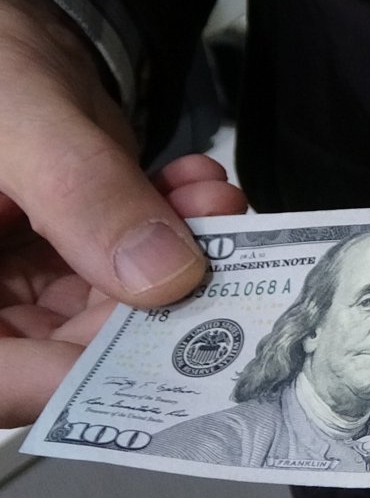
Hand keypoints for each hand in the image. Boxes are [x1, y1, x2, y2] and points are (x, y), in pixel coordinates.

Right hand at [0, 0, 245, 425]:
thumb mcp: (16, 113)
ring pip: (106, 309)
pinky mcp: (57, 252)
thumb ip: (80, 190)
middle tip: (220, 260)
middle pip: (58, 351)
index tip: (164, 355)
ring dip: (176, 262)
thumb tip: (165, 277)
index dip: (72, 384)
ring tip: (214, 203)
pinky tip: (195, 186)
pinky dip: (169, 230)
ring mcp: (10, 278)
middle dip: (154, 308)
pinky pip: (122, 266)